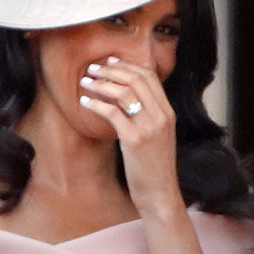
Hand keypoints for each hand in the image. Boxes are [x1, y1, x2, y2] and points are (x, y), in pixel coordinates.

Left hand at [78, 57, 180, 215]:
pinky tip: (85, 102)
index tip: (111, 61)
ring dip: (101, 83)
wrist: (160, 192)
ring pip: (123, 93)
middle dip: (111, 70)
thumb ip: (147, 115)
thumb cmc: (154, 166)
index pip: (149, 77)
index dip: (128, 65)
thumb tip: (123, 96)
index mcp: (168, 112)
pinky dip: (96, 104)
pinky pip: (112, 113)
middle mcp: (161, 116)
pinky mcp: (134, 140)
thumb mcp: (157, 135)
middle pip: (135, 80)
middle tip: (92, 68)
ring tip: (85, 82)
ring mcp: (148, 128)